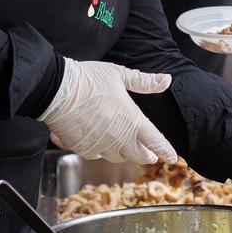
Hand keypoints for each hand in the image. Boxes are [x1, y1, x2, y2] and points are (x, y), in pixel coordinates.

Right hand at [39, 59, 177, 162]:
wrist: (57, 91)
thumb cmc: (89, 79)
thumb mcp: (120, 75)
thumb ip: (145, 81)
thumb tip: (166, 80)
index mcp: (132, 121)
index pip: (155, 141)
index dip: (166, 150)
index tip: (173, 157)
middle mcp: (118, 138)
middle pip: (138, 155)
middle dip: (147, 156)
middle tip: (151, 156)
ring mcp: (100, 146)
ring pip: (118, 157)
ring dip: (126, 154)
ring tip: (128, 150)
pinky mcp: (83, 149)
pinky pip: (97, 155)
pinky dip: (102, 151)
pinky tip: (102, 145)